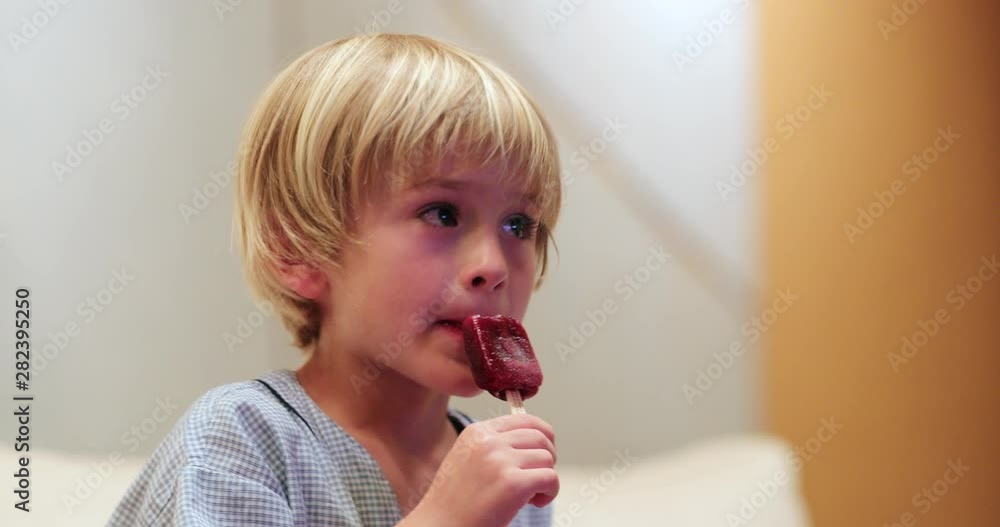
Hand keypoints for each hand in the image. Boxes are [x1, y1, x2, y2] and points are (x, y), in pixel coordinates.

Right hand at [404, 413, 558, 526]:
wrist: (441, 526)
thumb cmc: (456, 502)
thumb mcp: (468, 459)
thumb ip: (494, 445)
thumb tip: (536, 439)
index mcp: (477, 431)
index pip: (525, 419)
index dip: (543, 435)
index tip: (543, 453)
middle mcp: (488, 441)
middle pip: (540, 436)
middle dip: (548, 457)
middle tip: (538, 478)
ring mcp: (500, 461)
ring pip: (547, 458)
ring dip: (546, 478)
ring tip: (530, 495)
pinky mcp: (513, 484)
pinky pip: (551, 478)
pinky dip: (550, 493)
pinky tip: (534, 503)